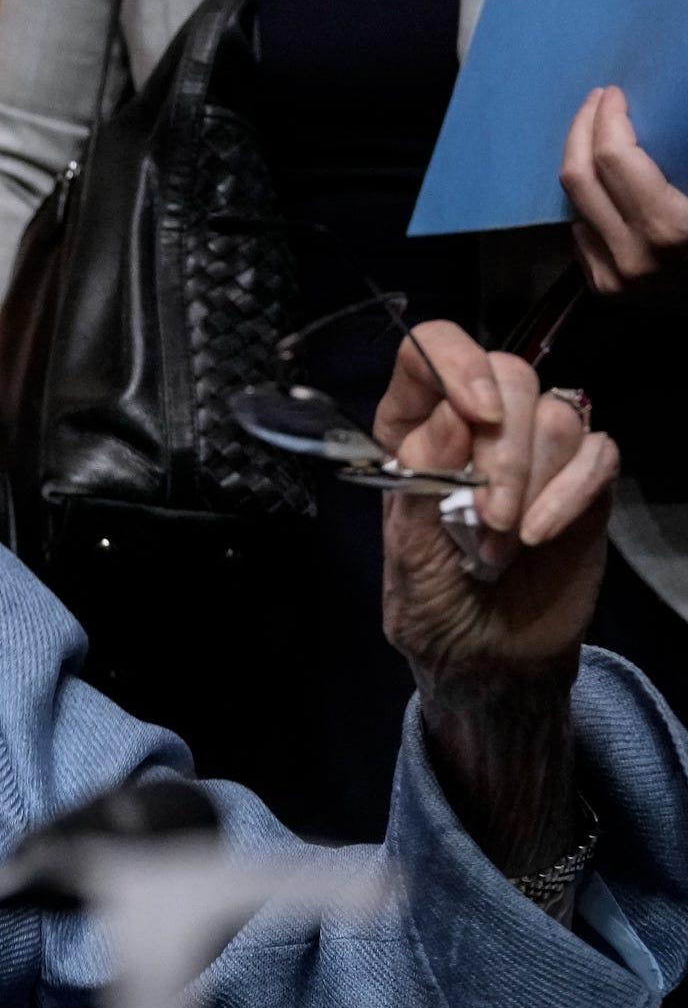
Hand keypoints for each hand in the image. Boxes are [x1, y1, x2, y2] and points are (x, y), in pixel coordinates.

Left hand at [376, 321, 617, 686]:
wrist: (488, 657)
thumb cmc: (433, 604)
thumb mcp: (408, 554)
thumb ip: (422, 484)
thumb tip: (454, 415)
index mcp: (413, 428)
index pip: (429, 351)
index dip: (456, 365)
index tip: (474, 415)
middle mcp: (474, 422)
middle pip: (510, 372)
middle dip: (503, 448)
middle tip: (486, 519)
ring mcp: (535, 447)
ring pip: (556, 412)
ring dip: (532, 481)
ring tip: (502, 541)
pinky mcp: (584, 476)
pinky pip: (599, 451)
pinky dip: (572, 493)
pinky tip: (541, 534)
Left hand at [560, 85, 687, 299]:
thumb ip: (684, 154)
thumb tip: (672, 109)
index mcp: (670, 227)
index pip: (614, 158)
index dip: (608, 117)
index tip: (613, 93)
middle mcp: (632, 254)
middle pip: (579, 178)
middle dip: (582, 130)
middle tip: (595, 102)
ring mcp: (615, 278)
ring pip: (575, 206)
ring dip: (581, 163)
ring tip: (596, 134)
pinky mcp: (607, 291)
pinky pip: (583, 235)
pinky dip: (590, 203)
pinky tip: (604, 184)